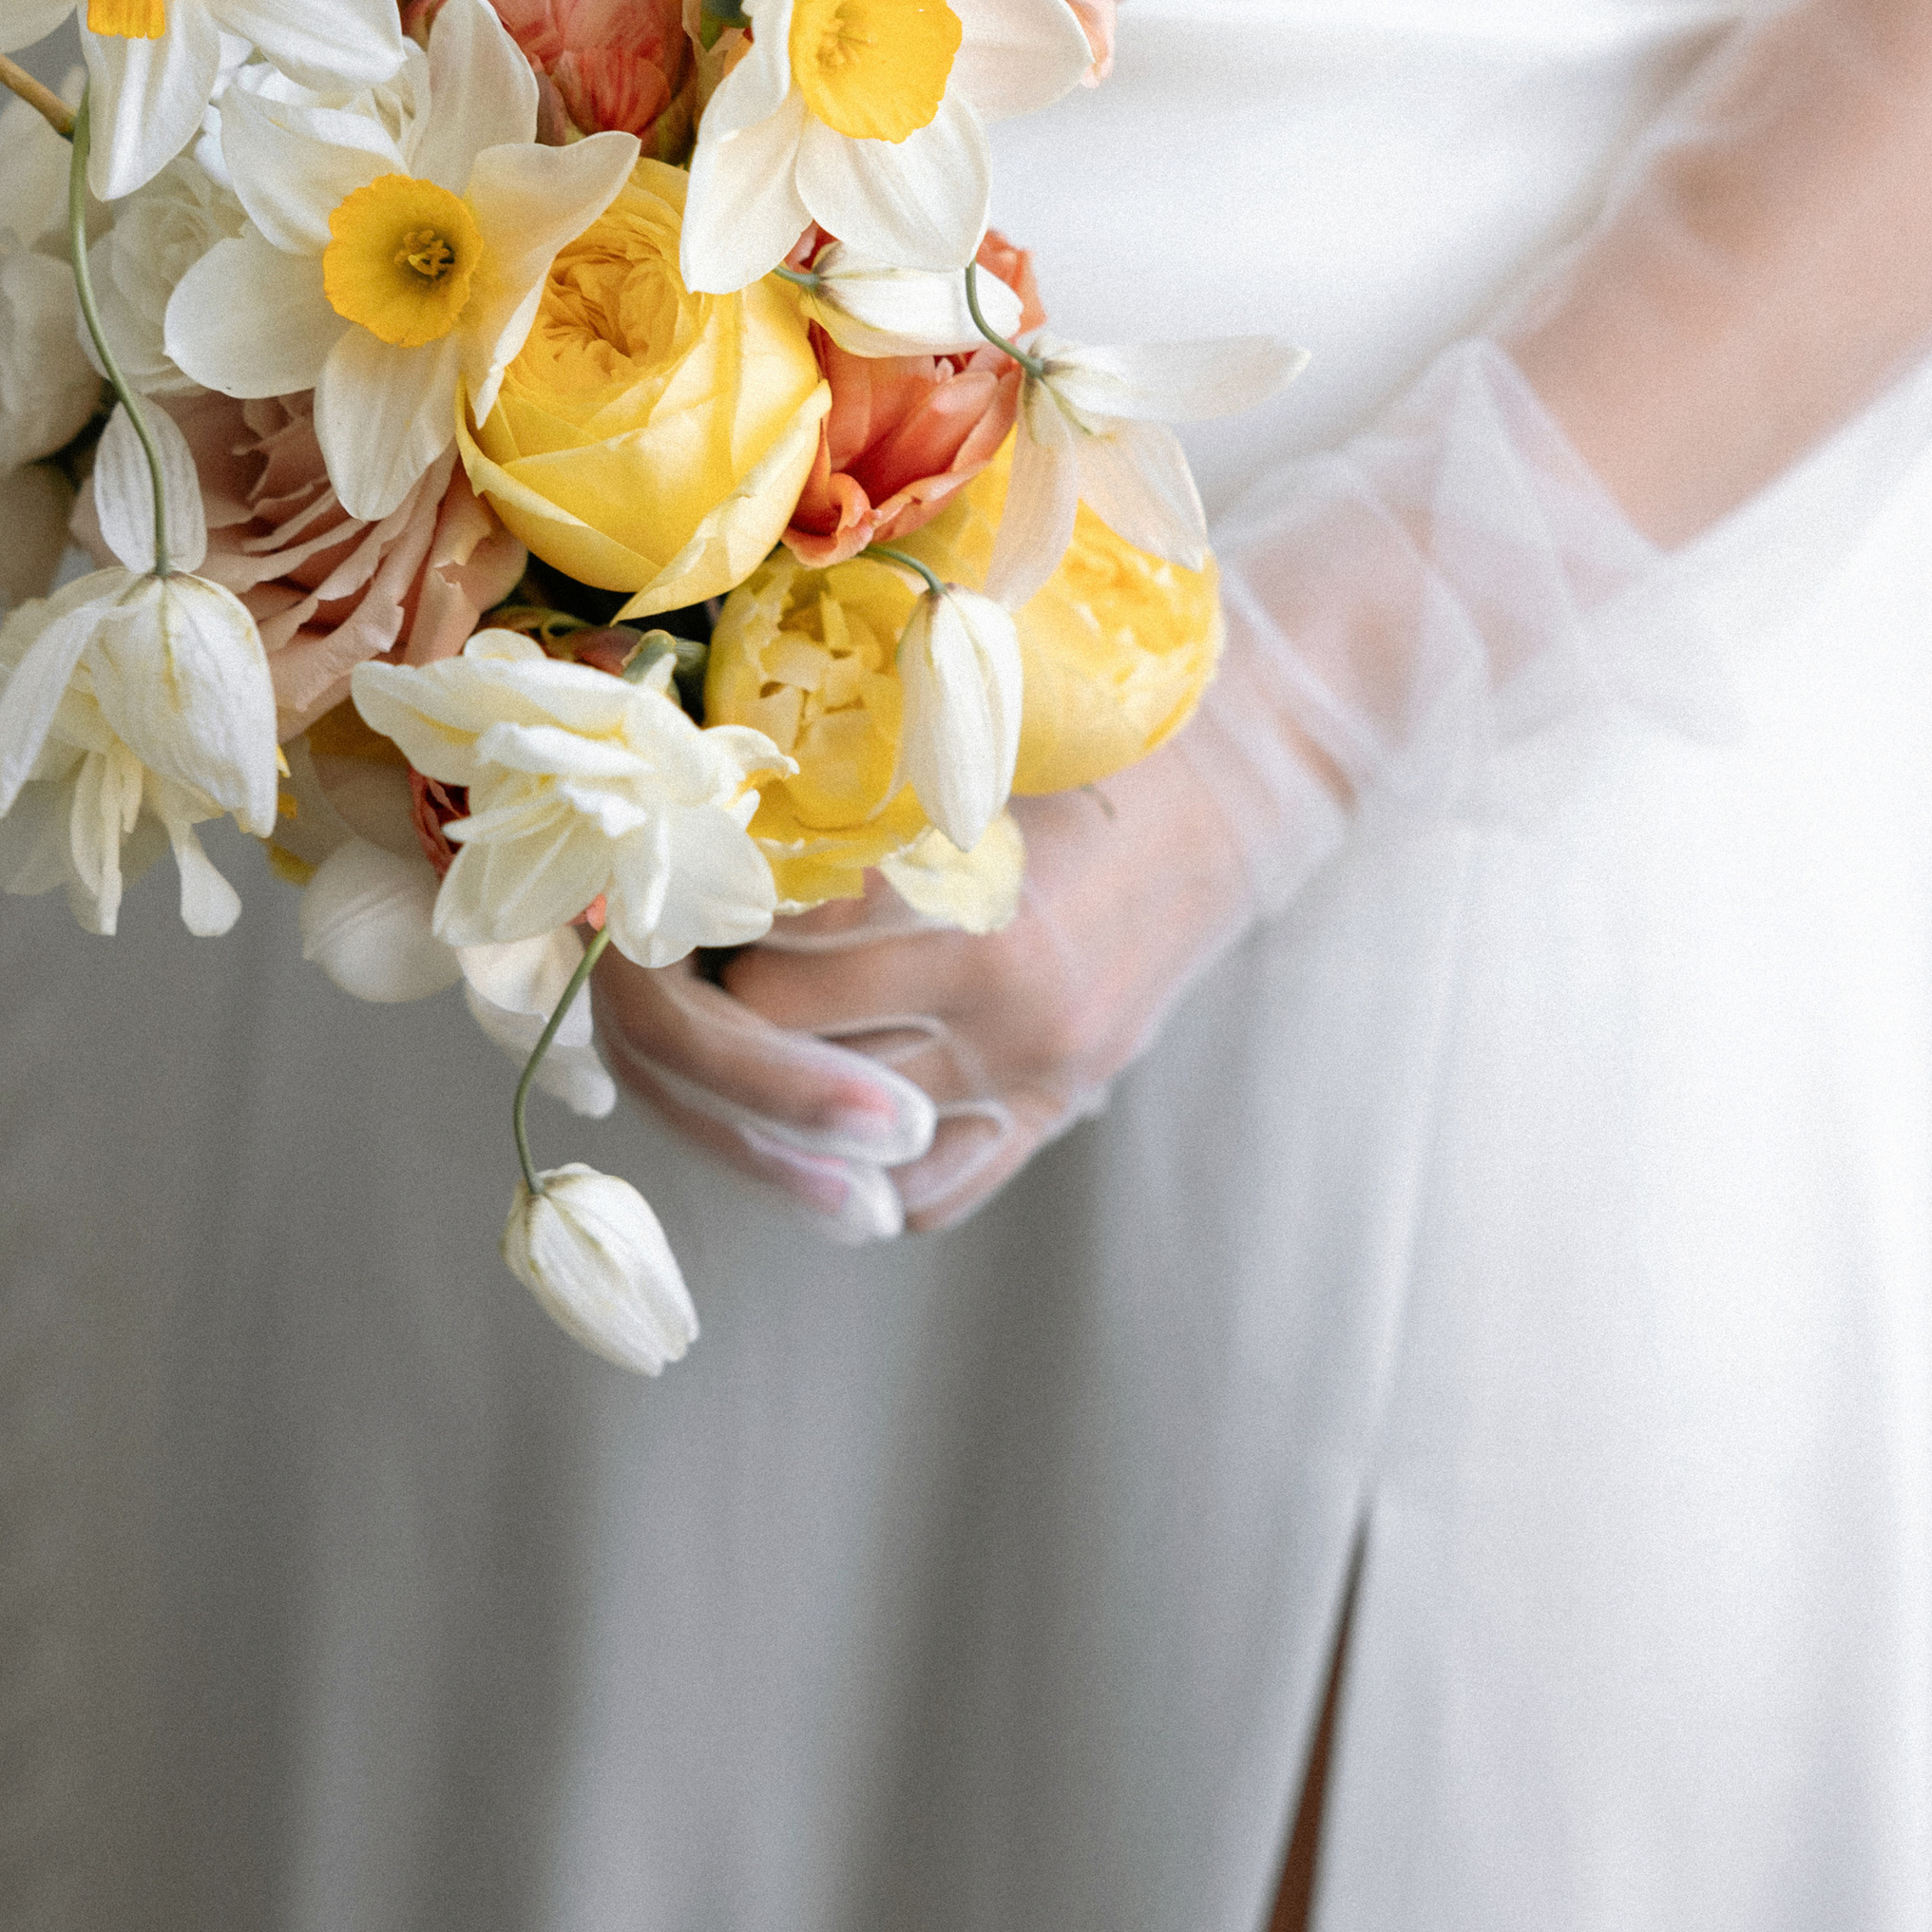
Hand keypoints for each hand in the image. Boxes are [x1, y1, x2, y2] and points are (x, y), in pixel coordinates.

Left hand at [593, 705, 1271, 1234]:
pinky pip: (928, 1194)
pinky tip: (822, 1105)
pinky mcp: (1057, 1112)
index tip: (683, 864)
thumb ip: (860, 791)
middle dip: (722, 988)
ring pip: (838, 1135)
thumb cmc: (1096, 737)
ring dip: (773, 1074)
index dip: (711, 902)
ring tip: (739, 1010)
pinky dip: (858, 1167)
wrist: (1249, 783)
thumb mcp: (979, 742)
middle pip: (781, 1036)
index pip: (775, 943)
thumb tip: (708, 813)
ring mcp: (1034, 1076)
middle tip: (690, 939)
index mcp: (980, 911)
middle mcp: (1007, 1013)